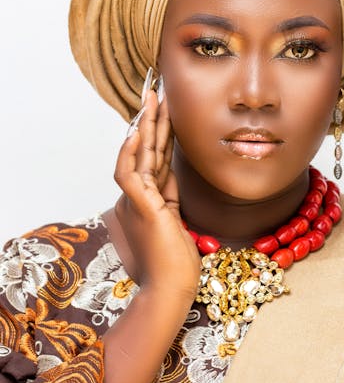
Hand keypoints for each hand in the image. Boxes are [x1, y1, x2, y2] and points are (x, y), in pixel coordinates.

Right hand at [113, 87, 200, 299]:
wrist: (170, 290)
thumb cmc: (175, 264)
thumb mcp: (176, 221)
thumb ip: (171, 197)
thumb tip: (173, 174)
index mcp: (149, 199)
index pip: (155, 158)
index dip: (161, 134)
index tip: (167, 112)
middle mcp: (139, 196)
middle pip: (147, 150)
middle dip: (153, 120)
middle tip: (156, 92)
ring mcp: (137, 200)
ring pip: (139, 154)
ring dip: (145, 125)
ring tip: (152, 99)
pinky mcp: (140, 206)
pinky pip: (129, 173)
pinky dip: (130, 152)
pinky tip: (136, 132)